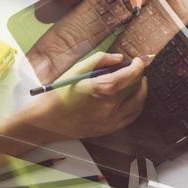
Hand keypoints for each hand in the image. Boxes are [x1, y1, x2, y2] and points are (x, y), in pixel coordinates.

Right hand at [24, 52, 146, 139]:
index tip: (139, 61)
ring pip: (137, 103)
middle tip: (136, 69)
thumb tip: (119, 58)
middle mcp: (109, 106)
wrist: (47, 120)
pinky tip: (132, 98)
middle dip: (139, 76)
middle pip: (135, 88)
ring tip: (137, 82)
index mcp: (101, 89)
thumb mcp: (76, 70)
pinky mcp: (109, 129)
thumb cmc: (60, 93)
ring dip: (140, 90)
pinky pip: (131, 117)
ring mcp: (110, 120)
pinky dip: (136, 105)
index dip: (138, 66)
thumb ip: (99, 60)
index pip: (130, 75)